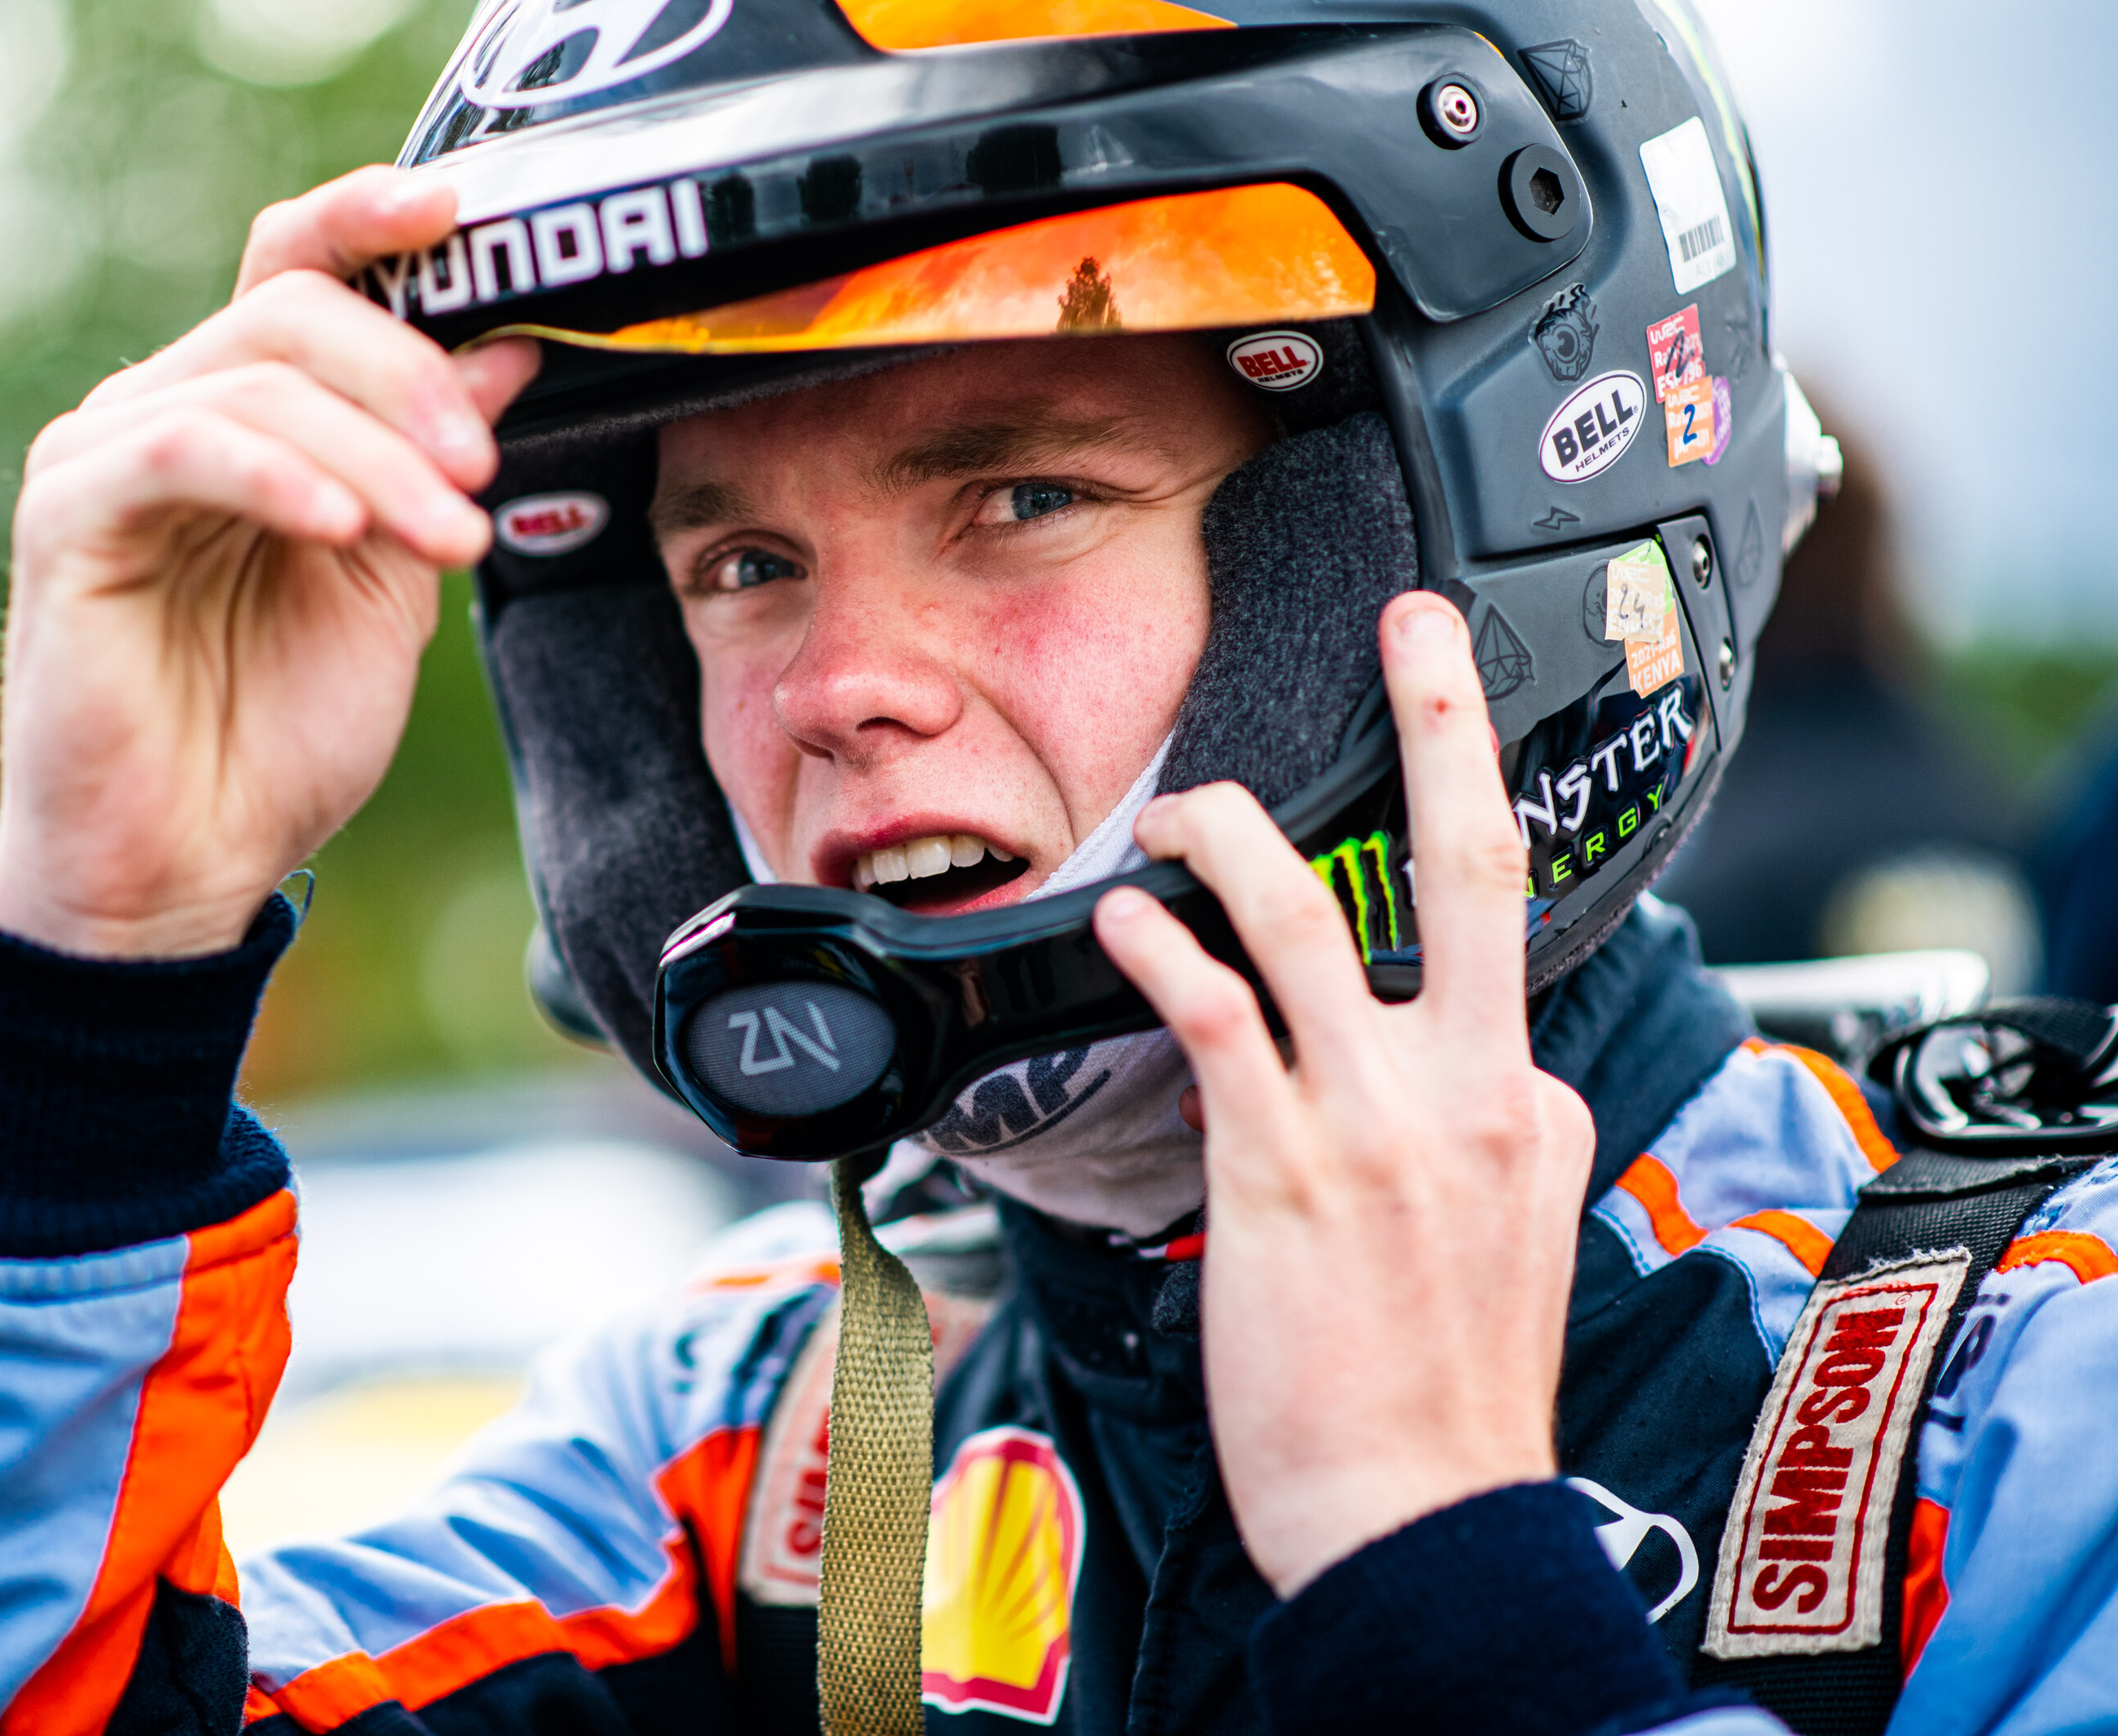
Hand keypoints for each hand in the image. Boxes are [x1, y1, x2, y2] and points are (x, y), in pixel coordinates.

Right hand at [0, 167, 540, 956]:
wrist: (183, 870)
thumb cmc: (273, 740)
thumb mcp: (393, 587)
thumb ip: (432, 466)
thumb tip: (504, 352)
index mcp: (247, 417)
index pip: (300, 270)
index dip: (374, 220)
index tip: (467, 215)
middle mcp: (165, 409)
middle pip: (294, 309)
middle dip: (414, 378)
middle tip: (484, 470)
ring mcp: (104, 455)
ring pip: (257, 379)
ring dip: (379, 453)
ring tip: (450, 540)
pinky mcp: (67, 516)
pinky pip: (182, 447)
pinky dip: (280, 474)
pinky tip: (343, 530)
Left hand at [1093, 593, 1595, 1596]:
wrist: (1424, 1519)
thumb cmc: (1447, 1404)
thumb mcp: (1509, 1250)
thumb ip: (1479, 1151)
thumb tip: (1439, 1096)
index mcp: (1530, 1106)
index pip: (1480, 952)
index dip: (1425, 877)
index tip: (1404, 800)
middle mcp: (1471, 1089)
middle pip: (1471, 865)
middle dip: (1446, 720)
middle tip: (1417, 623)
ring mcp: (1379, 1119)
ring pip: (1309, 916)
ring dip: (1235, 836)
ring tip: (1188, 805)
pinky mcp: (1283, 1162)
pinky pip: (1217, 1011)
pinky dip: (1164, 948)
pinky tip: (1130, 920)